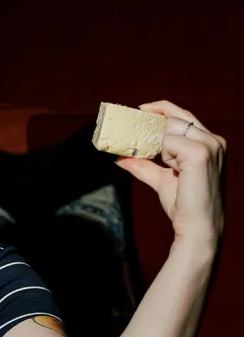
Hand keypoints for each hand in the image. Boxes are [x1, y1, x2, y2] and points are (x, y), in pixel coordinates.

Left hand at [114, 100, 225, 248]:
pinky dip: (164, 155)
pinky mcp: (200, 154)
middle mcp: (214, 140)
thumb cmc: (184, 205)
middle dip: (153, 125)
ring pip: (170, 128)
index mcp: (210, 142)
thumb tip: (121, 159)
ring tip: (171, 168)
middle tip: (135, 133)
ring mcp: (209, 145)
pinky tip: (175, 170)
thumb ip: (145, 166)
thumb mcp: (162, 180)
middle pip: (176, 117)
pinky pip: (169, 142)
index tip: (141, 110)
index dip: (162, 109)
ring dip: (161, 147)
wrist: (197, 227)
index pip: (184, 115)